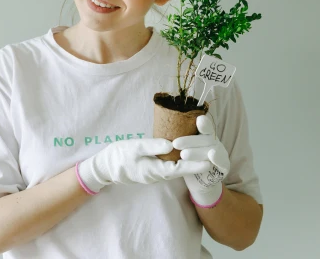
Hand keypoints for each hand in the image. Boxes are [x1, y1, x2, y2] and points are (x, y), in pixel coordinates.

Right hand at [76, 137, 210, 193]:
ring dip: (190, 162)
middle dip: (197, 163)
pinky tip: (185, 152)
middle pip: (181, 170)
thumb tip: (172, 144)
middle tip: (213, 156)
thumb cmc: (119, 156)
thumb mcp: (134, 147)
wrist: (105, 167)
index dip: (195, 165)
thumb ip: (152, 146)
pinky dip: (180, 160)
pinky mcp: (153, 170)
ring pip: (177, 168)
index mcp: (154, 170)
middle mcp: (158, 175)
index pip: (180, 168)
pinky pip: (170, 166)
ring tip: (204, 153)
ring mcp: (155, 174)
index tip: (209, 161)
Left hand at [172, 114, 230, 206]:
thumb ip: (177, 138)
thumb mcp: (182, 147)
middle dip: (190, 141)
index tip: (198, 119)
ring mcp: (220, 153)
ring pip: (210, 149)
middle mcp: (213, 141)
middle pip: (205, 138)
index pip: (204, 126)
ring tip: (183, 155)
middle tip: (175, 143)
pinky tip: (212, 155)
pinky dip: (218, 158)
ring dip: (197, 152)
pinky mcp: (224, 167)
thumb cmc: (188, 160)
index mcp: (204, 134)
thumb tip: (164, 129)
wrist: (199, 182)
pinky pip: (222, 162)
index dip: (203, 123)